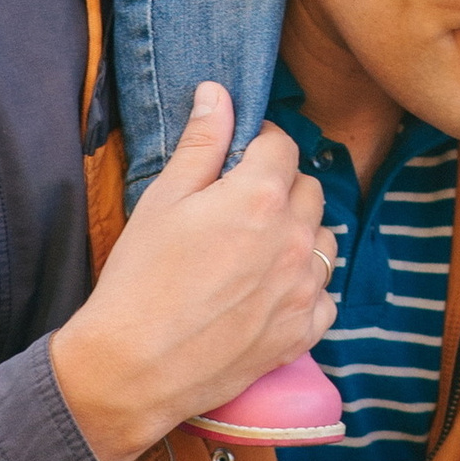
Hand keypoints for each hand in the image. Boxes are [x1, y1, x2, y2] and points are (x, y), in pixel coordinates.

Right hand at [50, 83, 336, 460]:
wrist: (134, 367)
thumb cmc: (140, 279)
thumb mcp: (163, 199)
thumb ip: (201, 143)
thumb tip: (217, 93)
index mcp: (261, 196)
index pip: (283, 145)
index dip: (261, 143)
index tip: (242, 153)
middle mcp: (295, 238)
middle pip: (310, 189)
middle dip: (283, 185)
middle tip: (244, 201)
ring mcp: (305, 288)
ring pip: (324, 239)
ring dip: (300, 233)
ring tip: (257, 247)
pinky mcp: (304, 331)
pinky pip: (325, 294)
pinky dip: (306, 287)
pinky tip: (271, 290)